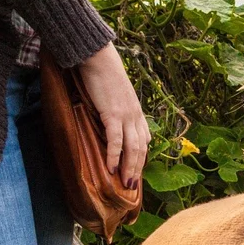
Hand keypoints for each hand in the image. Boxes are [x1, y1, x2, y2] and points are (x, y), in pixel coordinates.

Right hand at [78, 43, 149, 186]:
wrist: (98, 58)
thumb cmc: (103, 76)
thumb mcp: (115, 96)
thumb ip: (116, 111)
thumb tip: (108, 122)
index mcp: (137, 113)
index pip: (144, 140)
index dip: (141, 158)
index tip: (136, 171)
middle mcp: (136, 116)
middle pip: (141, 148)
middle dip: (137, 168)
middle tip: (132, 185)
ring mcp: (126, 116)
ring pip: (133, 148)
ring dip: (129, 167)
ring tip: (124, 182)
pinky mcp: (113, 114)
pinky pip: (116, 140)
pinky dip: (114, 155)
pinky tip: (111, 167)